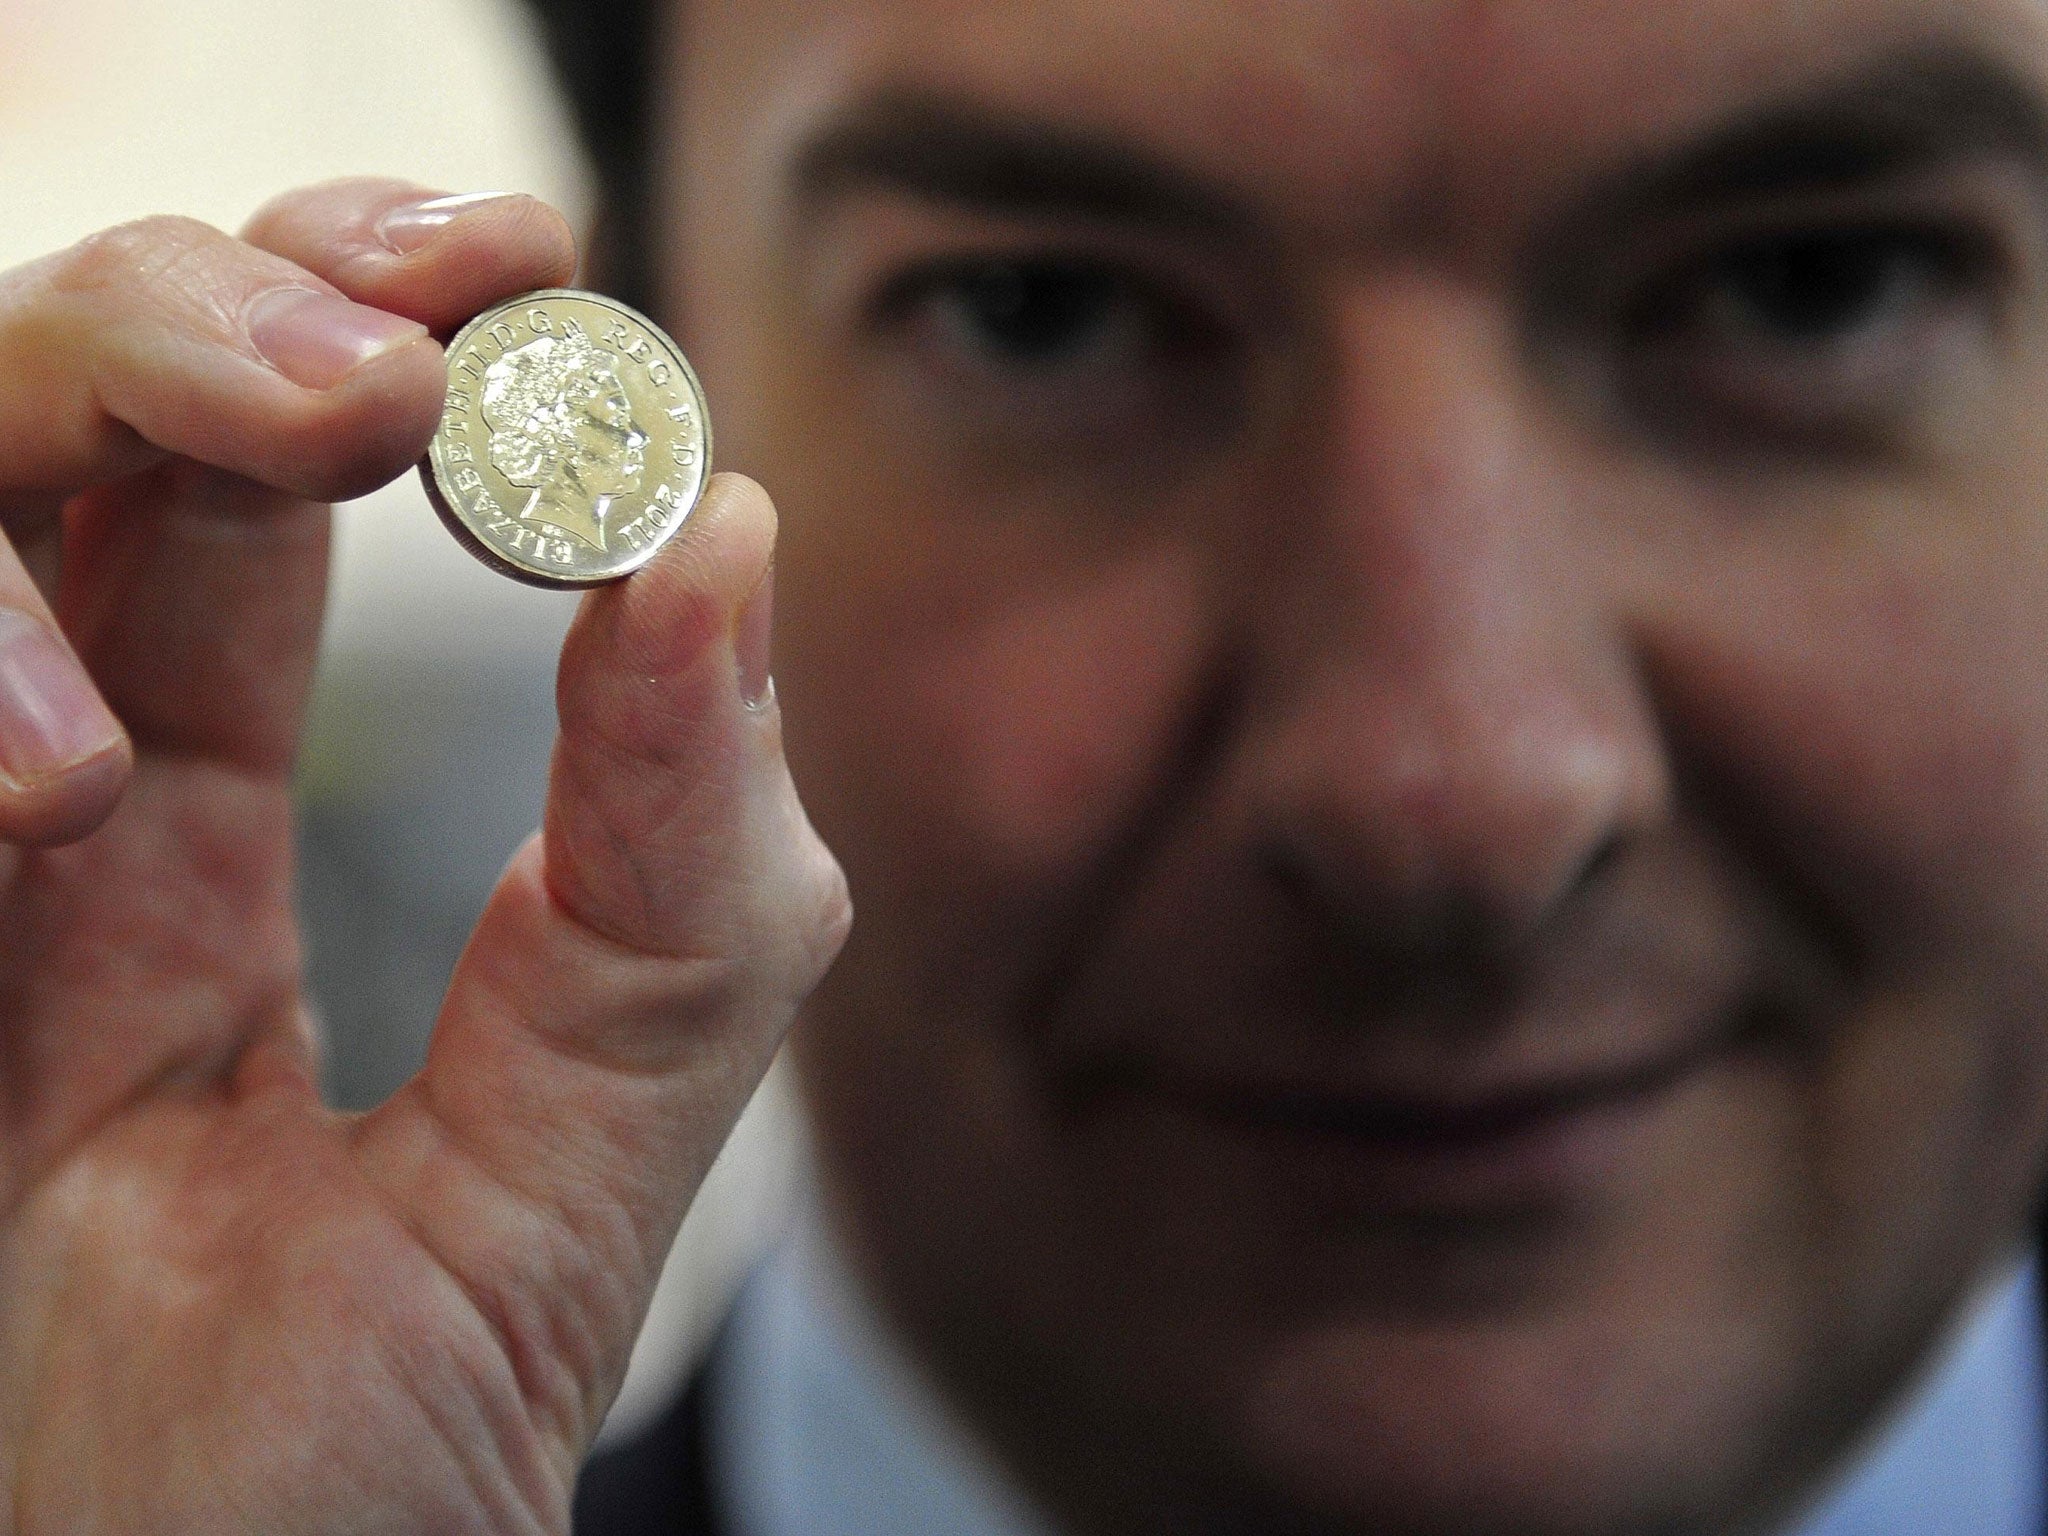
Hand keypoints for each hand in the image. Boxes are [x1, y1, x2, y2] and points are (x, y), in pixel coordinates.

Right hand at [0, 179, 847, 1532]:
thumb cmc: (353, 1470)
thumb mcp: (578, 1151)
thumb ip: (675, 876)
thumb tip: (734, 540)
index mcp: (203, 821)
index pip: (244, 472)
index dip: (365, 324)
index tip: (525, 267)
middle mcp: (29, 805)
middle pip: (63, 413)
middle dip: (216, 305)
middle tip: (405, 345)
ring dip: (79, 407)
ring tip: (285, 476)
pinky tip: (54, 789)